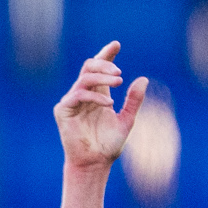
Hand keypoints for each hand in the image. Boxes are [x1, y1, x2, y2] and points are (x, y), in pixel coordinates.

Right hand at [55, 42, 147, 179]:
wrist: (95, 163)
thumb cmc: (109, 144)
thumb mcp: (127, 119)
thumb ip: (134, 101)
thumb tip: (144, 79)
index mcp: (98, 94)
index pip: (99, 67)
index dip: (106, 54)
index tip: (116, 44)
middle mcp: (84, 94)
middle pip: (89, 66)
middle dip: (104, 63)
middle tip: (120, 72)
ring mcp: (72, 101)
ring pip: (84, 78)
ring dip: (102, 77)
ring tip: (119, 81)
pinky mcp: (63, 110)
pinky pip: (78, 95)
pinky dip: (94, 97)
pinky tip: (109, 103)